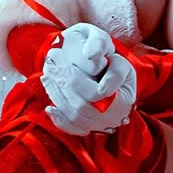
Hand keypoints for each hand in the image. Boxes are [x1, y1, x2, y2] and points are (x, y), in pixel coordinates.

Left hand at [40, 22, 136, 136]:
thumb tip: (90, 54)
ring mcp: (103, 124)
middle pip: (83, 106)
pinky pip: (73, 129)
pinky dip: (59, 120)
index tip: (63, 65)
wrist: (111, 74)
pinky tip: (49, 108)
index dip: (76, 80)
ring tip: (48, 78)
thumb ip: (100, 44)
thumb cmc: (108, 58)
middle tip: (51, 68)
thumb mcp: (108, 44)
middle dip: (63, 85)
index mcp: (124, 96)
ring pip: (75, 116)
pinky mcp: (91, 128)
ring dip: (57, 97)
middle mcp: (116, 115)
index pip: (97, 93)